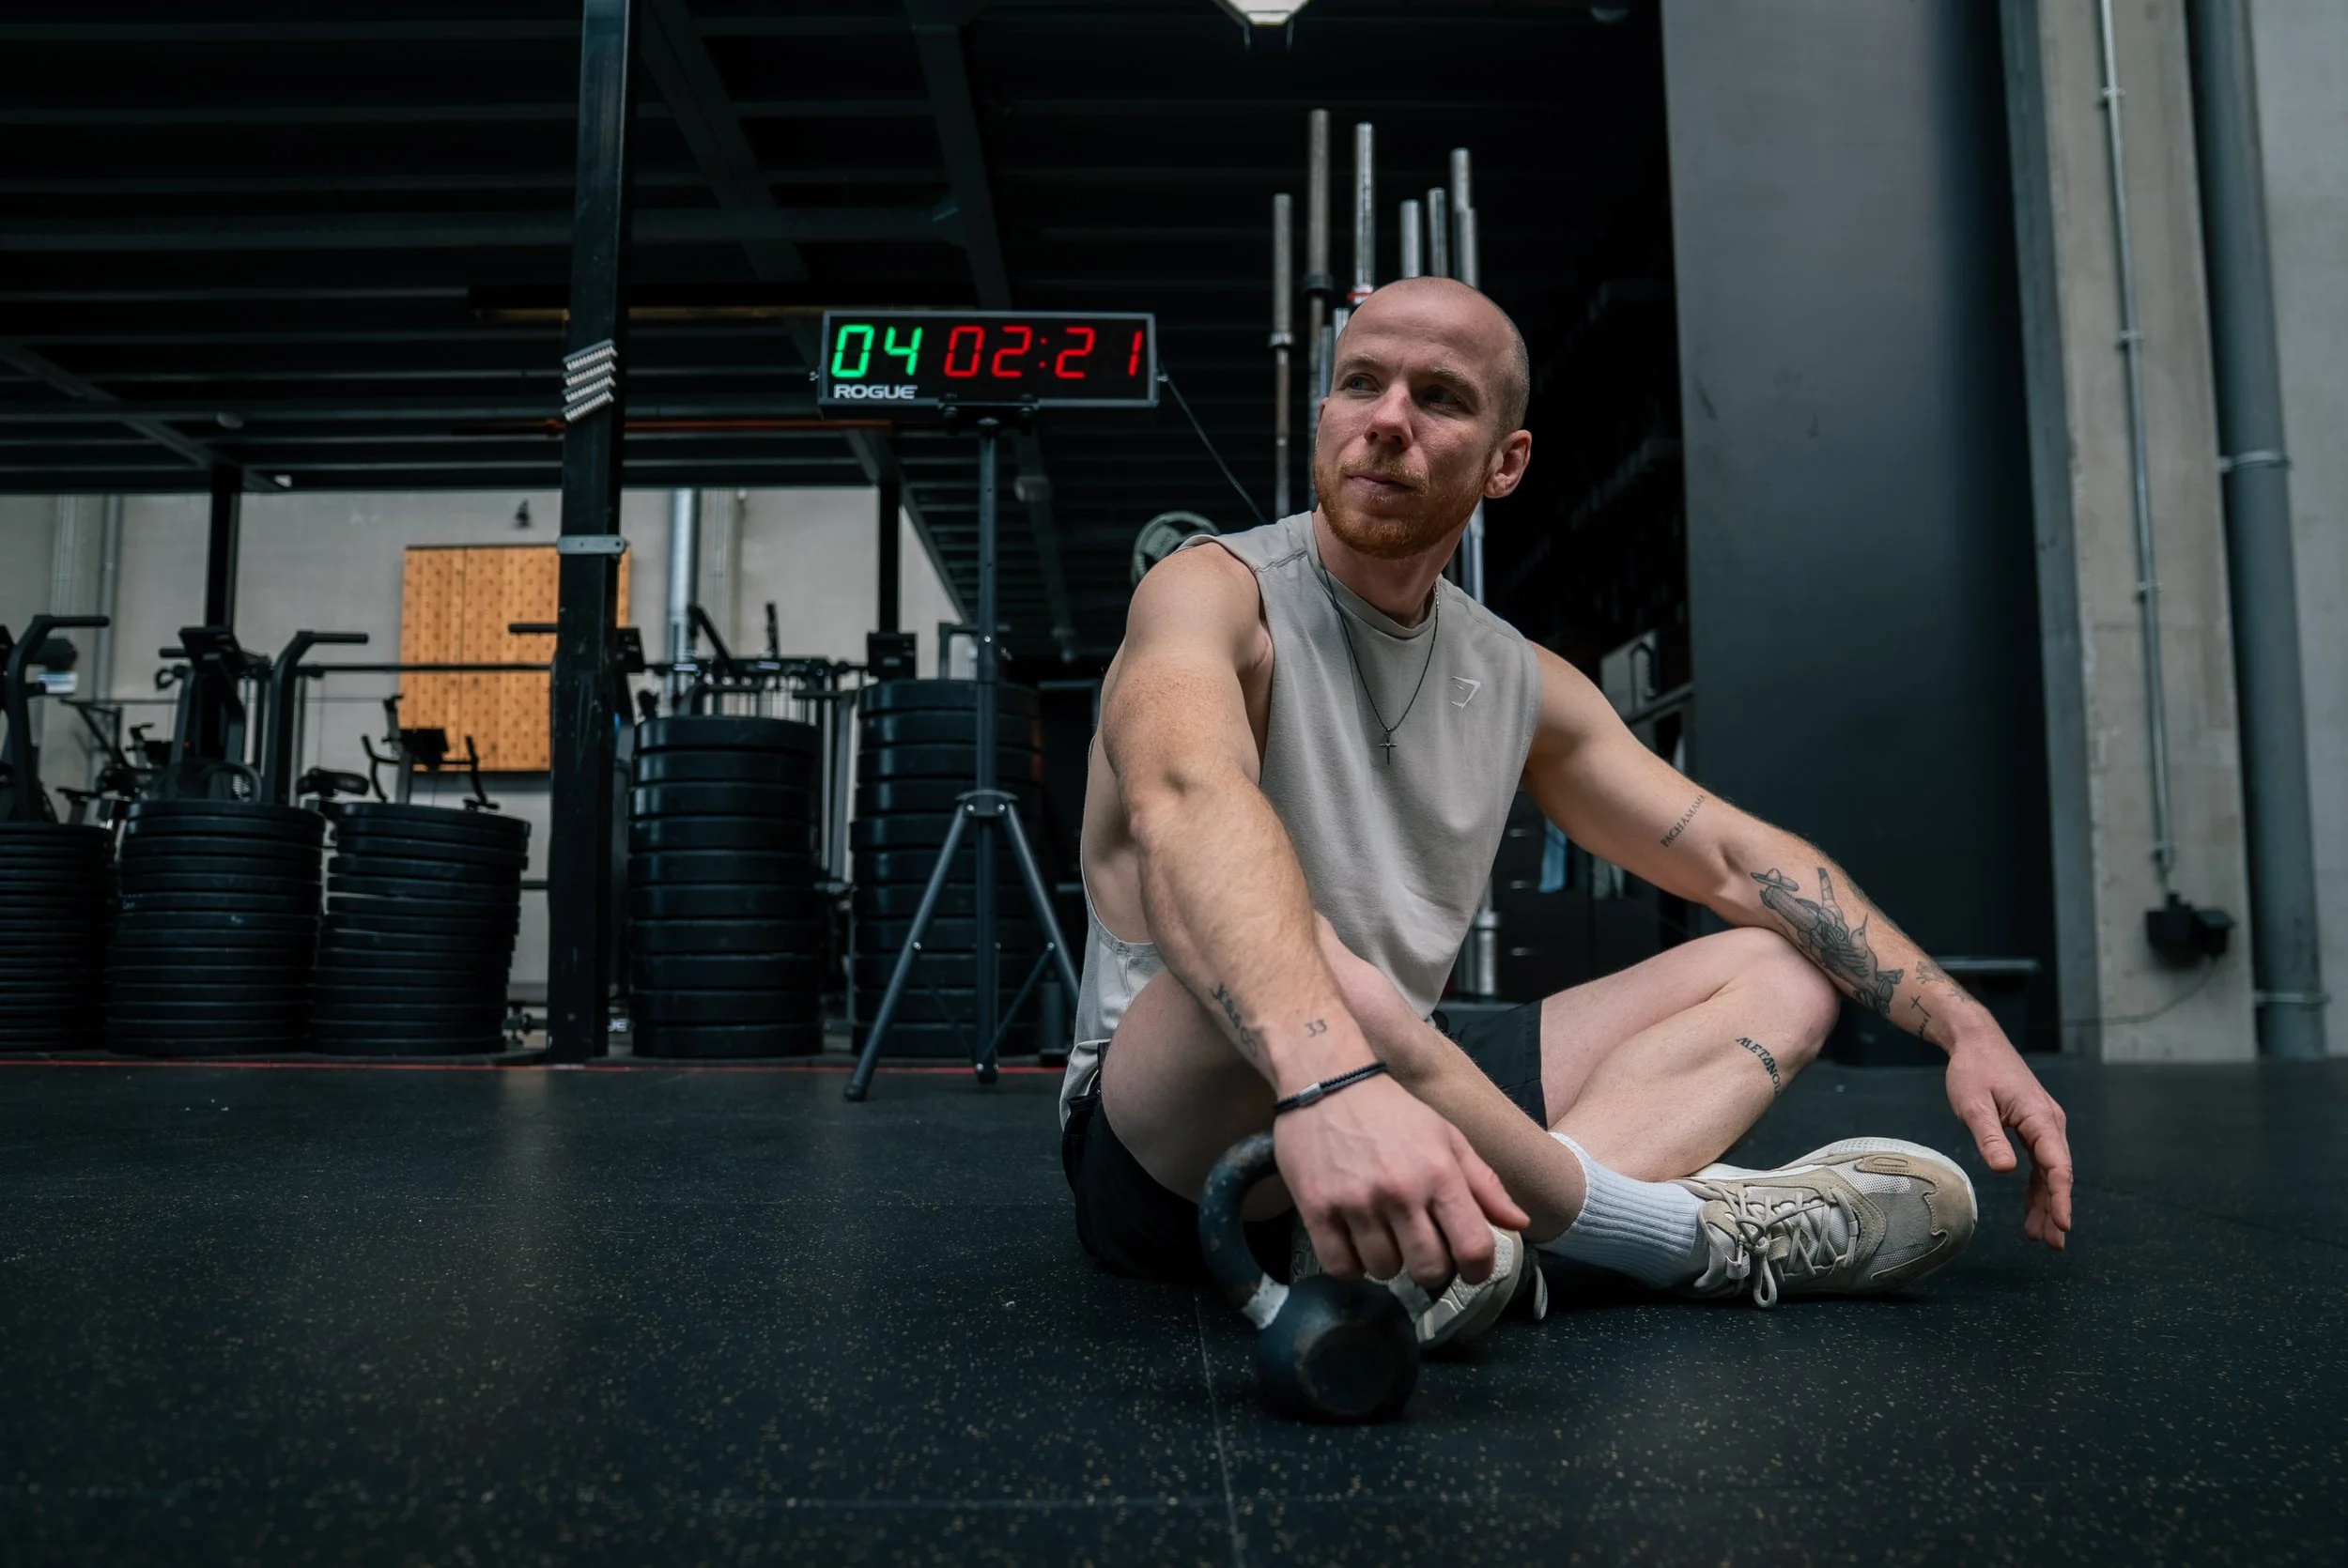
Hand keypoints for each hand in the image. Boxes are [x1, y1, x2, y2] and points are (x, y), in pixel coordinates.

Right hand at [1274, 1071, 1528, 1291]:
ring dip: (1389, 1262)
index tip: (1470, 1268)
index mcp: (1439, 1173)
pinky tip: (1355, 1244)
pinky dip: (1352, 1265)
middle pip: (1428, 1269)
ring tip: (1384, 1237)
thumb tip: (1518, 1224)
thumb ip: (1484, 1183)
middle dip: (1432, 1268)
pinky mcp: (1316, 1209)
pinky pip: (1341, 1267)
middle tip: (1422, 1249)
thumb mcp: (1446, 1137)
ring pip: (1384, 1271)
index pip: (1473, 1247)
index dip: (1478, 1269)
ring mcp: (1355, 1203)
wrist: (1327, 1080)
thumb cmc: (1392, 1111)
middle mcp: (1400, 1192)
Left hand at [1944, 1035, 2072, 1249]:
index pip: (2057, 1165)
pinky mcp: (2033, 1127)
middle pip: (2058, 1173)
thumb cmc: (1972, 1071)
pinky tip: (2031, 1211)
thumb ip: (1989, 1137)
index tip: (2064, 1225)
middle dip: (2057, 1209)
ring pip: (2050, 1172)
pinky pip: (2040, 1163)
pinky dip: (2037, 1188)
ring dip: (2047, 1203)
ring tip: (2040, 1237)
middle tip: (2053, 1245)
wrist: (1976, 1042)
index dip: (2061, 1197)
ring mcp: (2043, 1125)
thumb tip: (2005, 1170)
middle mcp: (2049, 1122)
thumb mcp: (1973, 1104)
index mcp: (2039, 1117)